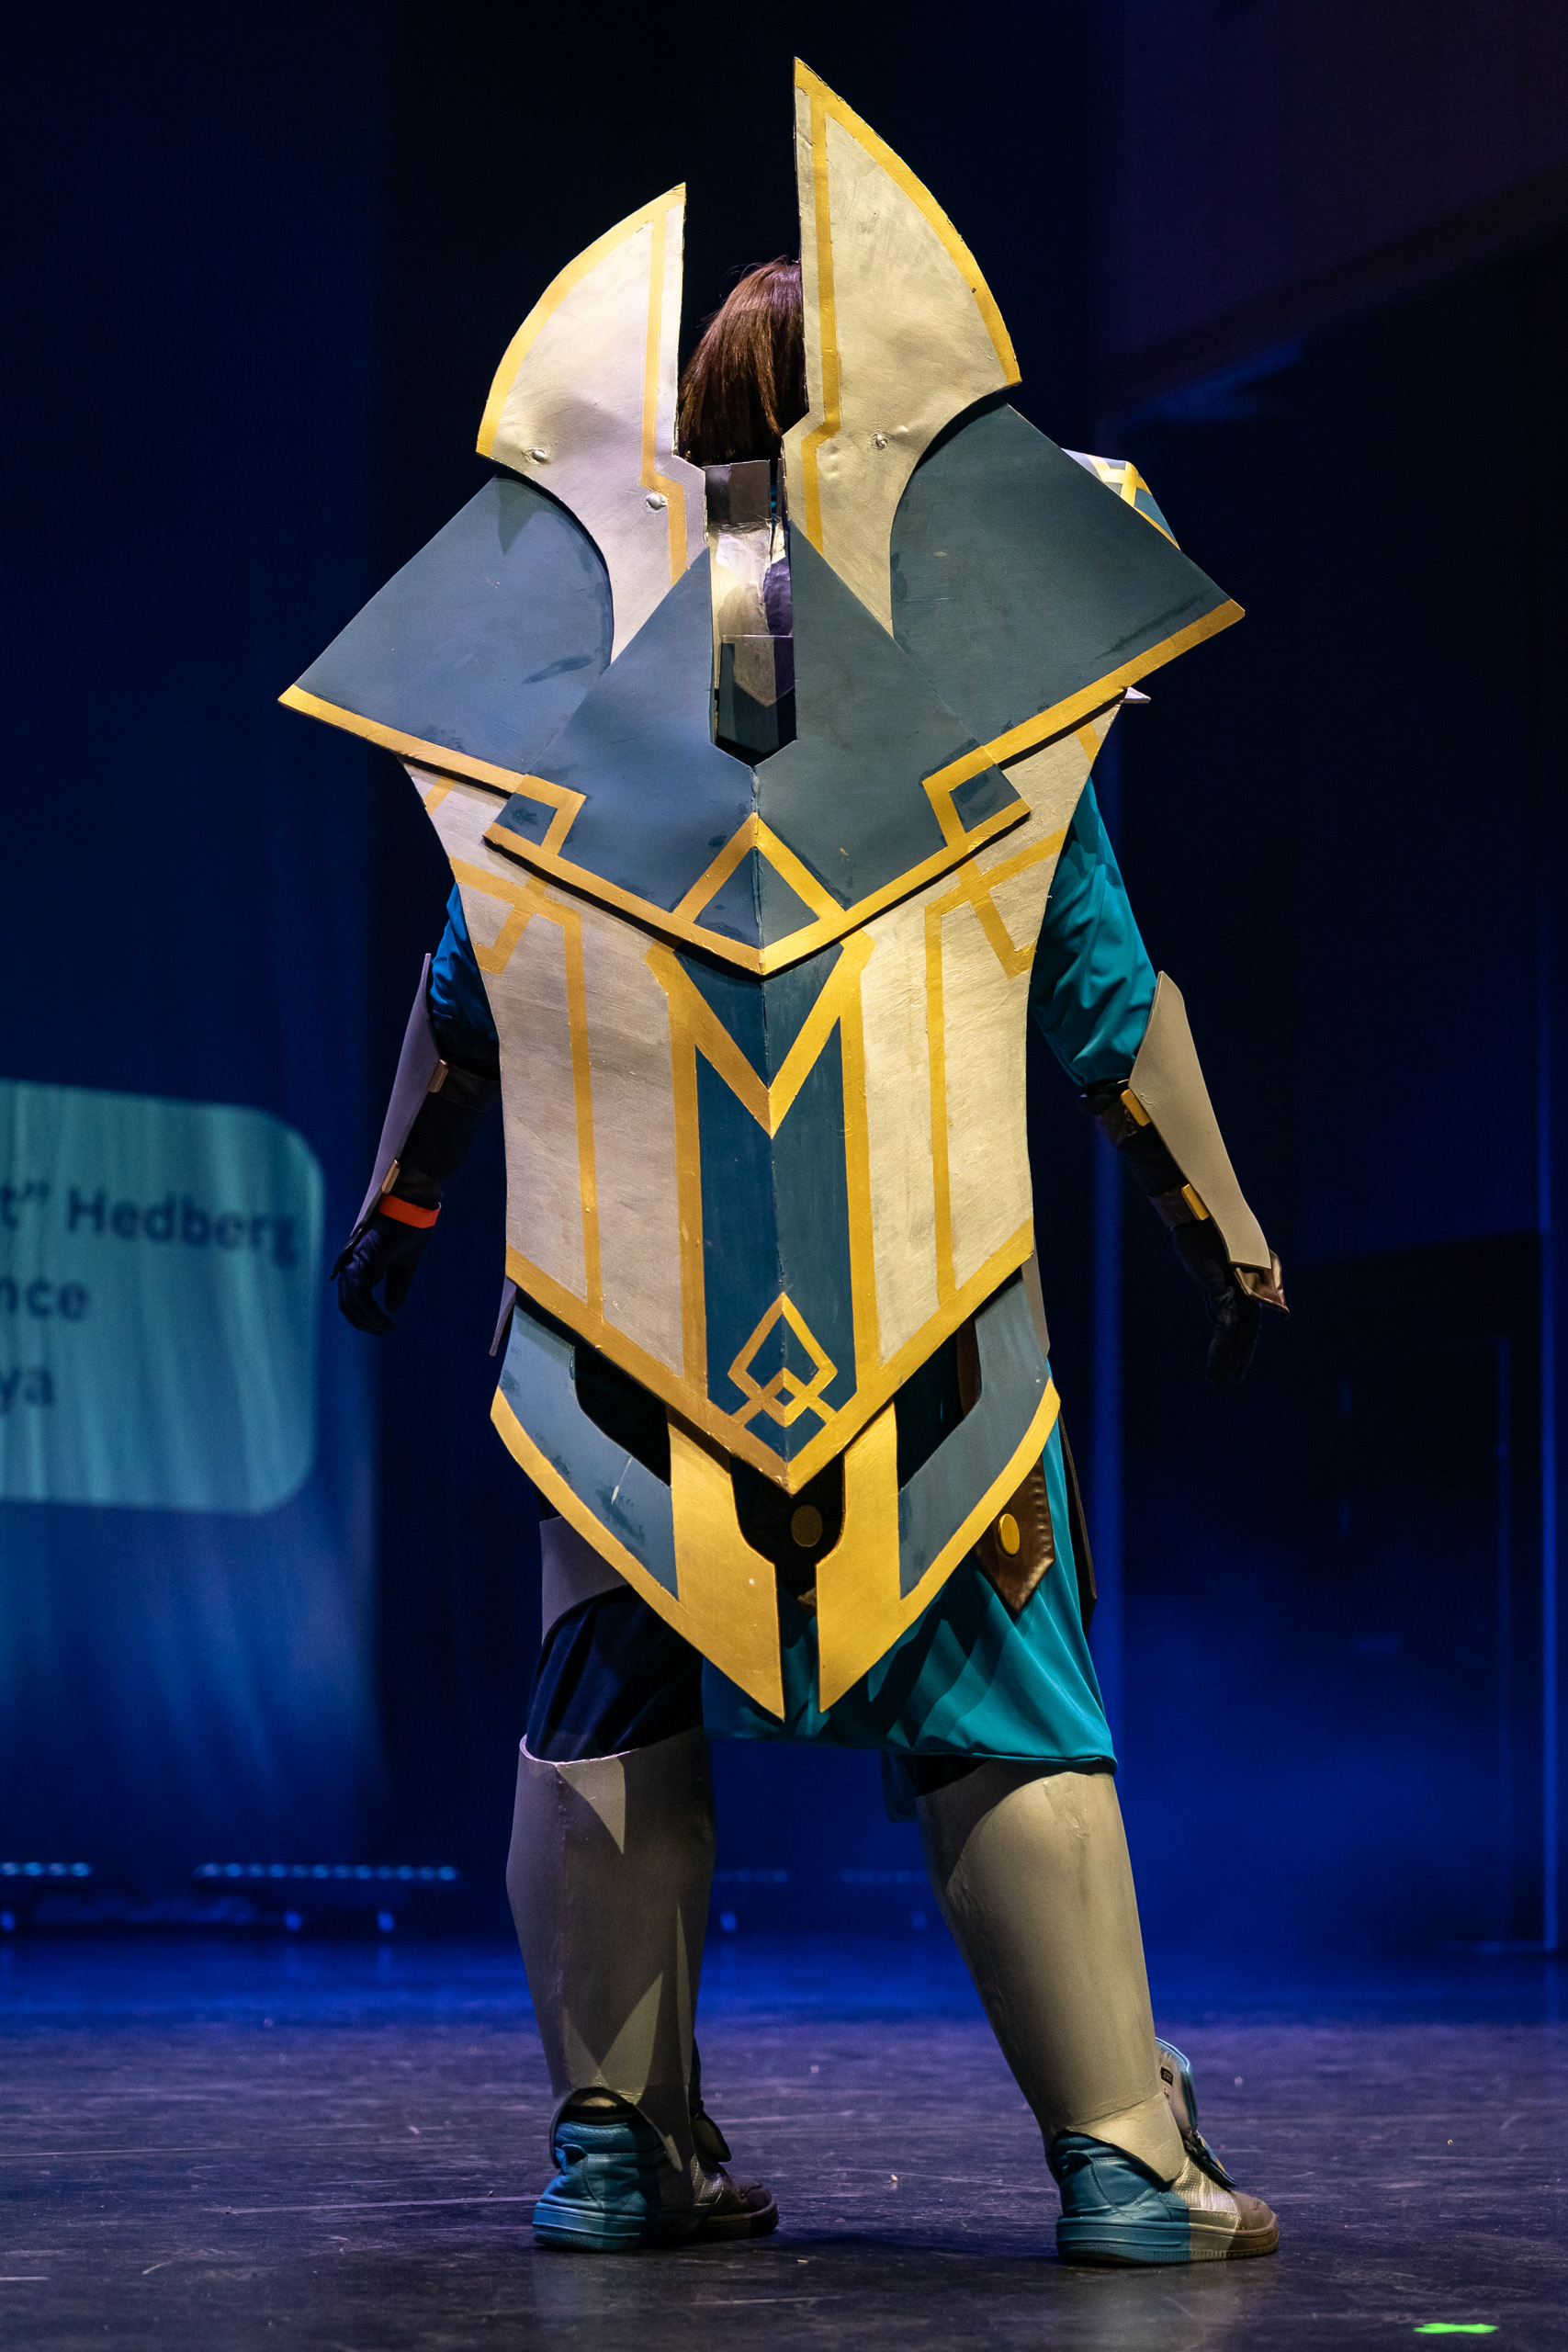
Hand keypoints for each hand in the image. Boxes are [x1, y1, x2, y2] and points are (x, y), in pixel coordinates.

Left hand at [333, 1209, 432, 1334]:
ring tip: (385, 1327)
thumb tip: (392, 1309)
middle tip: (383, 1331)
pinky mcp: (363, 1258)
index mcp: (359, 1266)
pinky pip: (360, 1292)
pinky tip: (383, 1318)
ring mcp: (355, 1260)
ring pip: (352, 1300)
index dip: (364, 1318)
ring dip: (368, 1319)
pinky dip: (370, 1309)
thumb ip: (396, 1288)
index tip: (384, 1328)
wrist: (414, 1210)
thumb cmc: (410, 1233)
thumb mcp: (404, 1269)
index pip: (351, 1300)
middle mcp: (352, 1264)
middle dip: (364, 1323)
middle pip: (347, 1304)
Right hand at [1167, 1218, 1261, 1387]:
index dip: (1244, 1348)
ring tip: (1216, 1382)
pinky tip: (1213, 1366)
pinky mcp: (1226, 1289)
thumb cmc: (1202, 1230)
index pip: (1249, 1323)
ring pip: (1239, 1335)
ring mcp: (1241, 1289)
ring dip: (1227, 1361)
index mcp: (1250, 1283)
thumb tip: (1217, 1312)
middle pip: (1248, 1333)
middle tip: (1227, 1383)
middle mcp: (1251, 1287)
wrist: (1198, 1211)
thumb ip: (1217, 1289)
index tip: (1238, 1369)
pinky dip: (1220, 1349)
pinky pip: (1226, 1327)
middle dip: (1238, 1360)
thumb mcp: (1210, 1265)